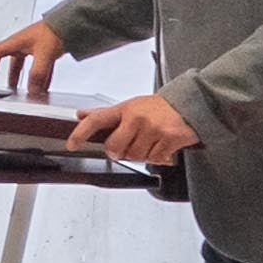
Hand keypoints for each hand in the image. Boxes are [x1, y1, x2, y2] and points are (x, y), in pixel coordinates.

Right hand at [0, 23, 62, 95]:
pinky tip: (40, 88)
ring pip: (16, 65)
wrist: (72, 24)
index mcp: (13, 43)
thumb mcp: (44, 54)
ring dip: (14, 78)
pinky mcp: (41, 51)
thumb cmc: (56, 31)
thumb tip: (33, 91)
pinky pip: (33, 67)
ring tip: (14, 90)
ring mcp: (29, 48)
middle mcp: (18, 45)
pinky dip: (35, 79)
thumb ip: (38, 74)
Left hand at [70, 93, 198, 166]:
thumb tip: (81, 114)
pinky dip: (157, 157)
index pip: (96, 120)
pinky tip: (161, 147)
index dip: (80, 133)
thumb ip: (105, 113)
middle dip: (118, 151)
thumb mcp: (130, 106)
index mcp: (125, 109)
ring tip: (149, 143)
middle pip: (114, 146)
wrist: (190, 103)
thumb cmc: (158, 108)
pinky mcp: (169, 139)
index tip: (72, 144)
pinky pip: (154, 159)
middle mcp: (137, 118)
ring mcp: (153, 128)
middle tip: (127, 146)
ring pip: (134, 156)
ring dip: (140, 155)